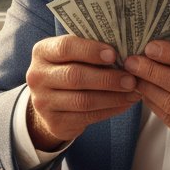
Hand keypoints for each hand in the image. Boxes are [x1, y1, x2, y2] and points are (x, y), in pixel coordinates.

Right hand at [25, 35, 138, 149]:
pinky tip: (125, 103)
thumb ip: (90, 50)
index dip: (91, 51)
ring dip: (113, 96)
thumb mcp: (71, 55)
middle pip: (75, 76)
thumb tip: (126, 51)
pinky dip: (110, 110)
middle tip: (131, 79)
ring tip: (133, 91)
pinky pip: (87, 117)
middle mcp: (37, 76)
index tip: (114, 55)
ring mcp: (43, 102)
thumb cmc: (68, 69)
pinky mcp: (55, 122)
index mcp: (42, 52)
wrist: (49, 102)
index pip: (66, 47)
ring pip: (83, 100)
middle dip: (107, 78)